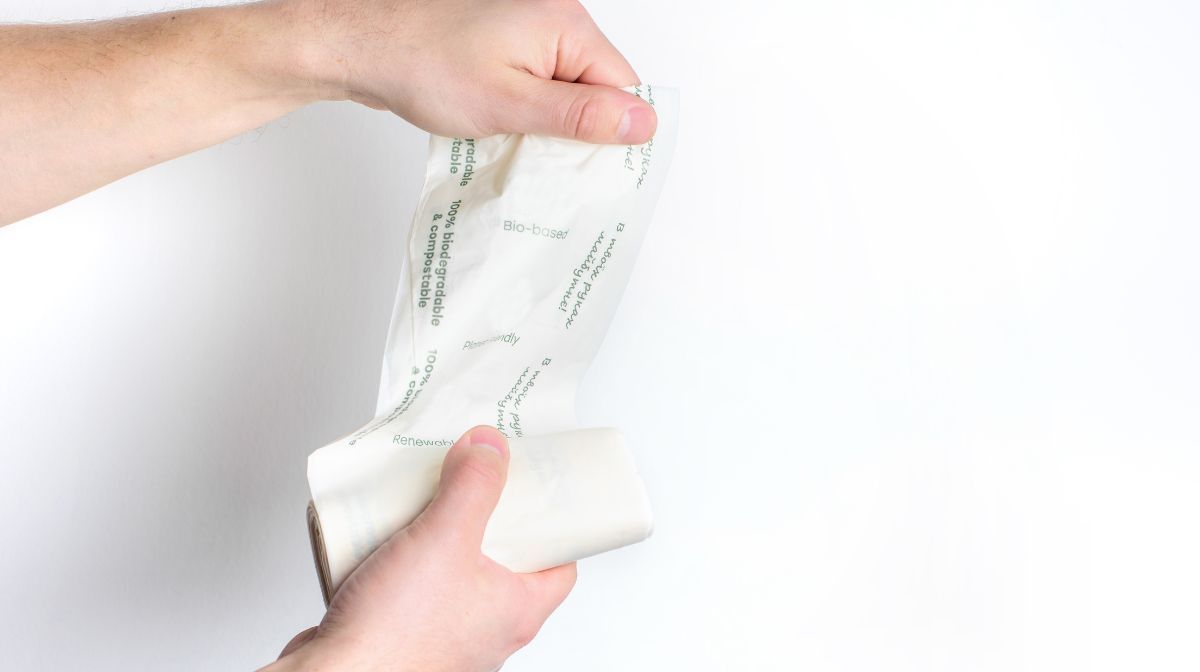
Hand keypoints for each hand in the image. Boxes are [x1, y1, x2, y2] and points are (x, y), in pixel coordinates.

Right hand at [262, 426, 576, 671]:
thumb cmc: (397, 637)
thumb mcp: (445, 539)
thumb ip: (473, 487)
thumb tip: (492, 448)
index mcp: (518, 609)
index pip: (560, 562)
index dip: (553, 522)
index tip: (537, 486)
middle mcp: (488, 627)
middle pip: (503, 557)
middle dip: (486, 515)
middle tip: (476, 478)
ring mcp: (445, 631)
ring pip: (454, 568)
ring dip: (440, 532)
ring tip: (429, 495)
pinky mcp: (402, 630)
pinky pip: (412, 584)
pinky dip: (404, 555)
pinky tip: (387, 529)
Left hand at [293, 0, 657, 143]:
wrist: (360, 46)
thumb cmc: (423, 65)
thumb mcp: (510, 102)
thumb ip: (579, 115)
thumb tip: (641, 123)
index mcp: (566, 24)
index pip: (622, 86)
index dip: (608, 131)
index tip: (584, 165)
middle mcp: (553, 20)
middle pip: (596, 89)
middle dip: (575, 130)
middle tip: (541, 157)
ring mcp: (528, 31)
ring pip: (564, 92)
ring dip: (546, 126)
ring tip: (513, 140)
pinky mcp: (506, 46)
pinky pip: (536, 87)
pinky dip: (525, 114)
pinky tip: (501, 130)